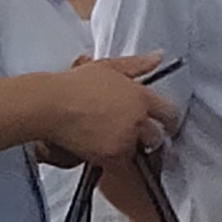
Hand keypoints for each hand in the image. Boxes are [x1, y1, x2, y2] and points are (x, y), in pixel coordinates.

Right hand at [42, 53, 181, 164]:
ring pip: (138, 151)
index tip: (166, 123)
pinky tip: (103, 149)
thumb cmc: (75, 85)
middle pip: (157, 136)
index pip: (170, 114)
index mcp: (141, 97)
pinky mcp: (111, 156)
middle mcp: (137, 120)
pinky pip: (121, 164)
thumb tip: (157, 57)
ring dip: (130, 148)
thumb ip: (137, 64)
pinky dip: (114, 160)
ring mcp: (125, 140)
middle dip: (150, 136)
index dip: (169, 120)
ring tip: (114, 140)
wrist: (52, 105)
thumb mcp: (109, 67)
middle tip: (136, 133)